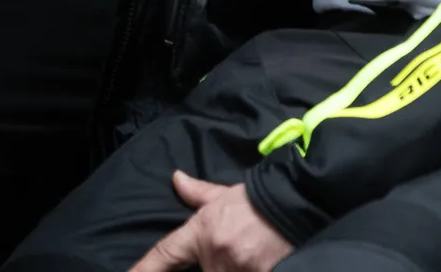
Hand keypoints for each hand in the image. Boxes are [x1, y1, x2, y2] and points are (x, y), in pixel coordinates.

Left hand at [128, 174, 292, 271]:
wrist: (296, 204)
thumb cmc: (258, 200)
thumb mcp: (224, 194)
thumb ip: (197, 193)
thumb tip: (176, 178)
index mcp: (201, 231)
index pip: (165, 254)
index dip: (144, 268)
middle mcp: (216, 253)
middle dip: (213, 265)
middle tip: (234, 246)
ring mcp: (238, 268)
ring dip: (232, 268)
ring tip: (247, 251)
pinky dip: (246, 270)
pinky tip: (256, 261)